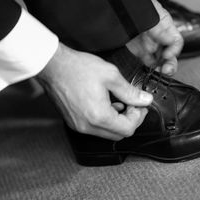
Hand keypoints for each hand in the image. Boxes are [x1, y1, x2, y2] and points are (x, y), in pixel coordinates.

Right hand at [36, 43, 152, 140]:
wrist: (53, 66)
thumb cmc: (78, 68)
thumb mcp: (111, 76)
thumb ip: (130, 91)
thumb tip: (145, 100)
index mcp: (98, 116)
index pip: (128, 129)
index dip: (139, 117)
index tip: (140, 105)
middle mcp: (87, 126)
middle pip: (118, 134)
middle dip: (129, 120)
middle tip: (132, 103)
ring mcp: (78, 126)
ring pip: (107, 133)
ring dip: (117, 120)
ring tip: (118, 100)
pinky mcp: (73, 122)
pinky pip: (95, 128)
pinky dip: (105, 119)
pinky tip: (105, 103)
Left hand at [126, 0, 183, 75]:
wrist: (114, 4)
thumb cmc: (131, 2)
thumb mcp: (148, 14)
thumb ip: (158, 28)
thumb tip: (171, 42)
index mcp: (165, 25)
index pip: (176, 41)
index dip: (174, 50)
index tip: (166, 55)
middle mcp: (159, 36)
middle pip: (171, 54)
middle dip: (170, 63)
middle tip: (166, 70)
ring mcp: (149, 44)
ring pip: (160, 60)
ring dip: (161, 68)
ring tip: (158, 74)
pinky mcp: (138, 51)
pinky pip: (147, 63)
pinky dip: (150, 70)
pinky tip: (148, 73)